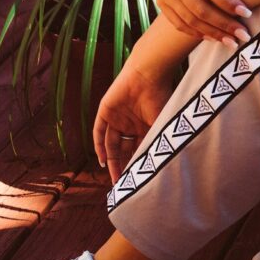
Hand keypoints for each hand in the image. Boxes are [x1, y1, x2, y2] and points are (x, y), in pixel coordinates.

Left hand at [93, 62, 175, 181]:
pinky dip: (99, 146)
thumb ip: (156, 142)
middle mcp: (130, 124)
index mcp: (144, 126)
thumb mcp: (161, 125)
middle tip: (124, 184)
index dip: (136, 165)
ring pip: (111, 143)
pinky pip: (99, 131)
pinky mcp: (105, 111)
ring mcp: (117, 117)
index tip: (138, 181)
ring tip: (114, 177)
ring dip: (111, 160)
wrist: (148, 74)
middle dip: (123, 167)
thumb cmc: (161, 97)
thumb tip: (159, 167)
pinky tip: (102, 160)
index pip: (138, 150)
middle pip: (123, 150)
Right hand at [156, 0, 252, 44]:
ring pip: (190, 21)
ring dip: (213, 33)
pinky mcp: (162, 5)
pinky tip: (216, 38)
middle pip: (199, 9)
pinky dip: (198, 33)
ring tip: (234, 42)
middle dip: (223, 24)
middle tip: (244, 34)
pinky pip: (180, 24)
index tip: (246, 12)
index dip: (227, 1)